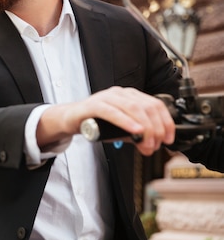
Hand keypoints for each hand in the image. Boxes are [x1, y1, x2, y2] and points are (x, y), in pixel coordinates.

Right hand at [39, 86, 175, 155]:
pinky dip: (126, 121)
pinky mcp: (93, 105)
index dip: (166, 123)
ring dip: (145, 128)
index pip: (156, 105)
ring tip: (146, 143)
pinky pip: (112, 111)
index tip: (169, 139)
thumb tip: (153, 145)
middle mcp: (120, 93)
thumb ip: (138, 135)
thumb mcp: (122, 129)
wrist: (71, 119)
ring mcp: (107, 97)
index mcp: (130, 96)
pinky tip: (135, 130)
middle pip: (147, 107)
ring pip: (133, 108)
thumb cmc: (96, 122)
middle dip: (156, 129)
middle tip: (155, 145)